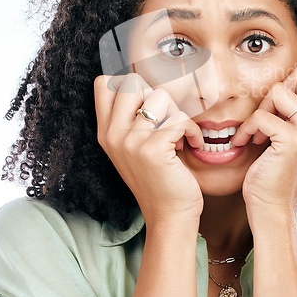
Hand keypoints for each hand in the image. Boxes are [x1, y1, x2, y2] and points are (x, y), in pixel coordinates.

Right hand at [94, 73, 204, 225]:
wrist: (169, 214)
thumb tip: (148, 87)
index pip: (103, 83)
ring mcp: (130, 141)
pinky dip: (192, 130)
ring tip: (178, 134)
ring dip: (177, 113)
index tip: (148, 106)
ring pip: (161, 96)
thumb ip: (131, 118)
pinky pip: (179, 118)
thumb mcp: (133, 147)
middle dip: (157, 97)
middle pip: (133, 82)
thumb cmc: (158, 177)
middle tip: (165, 121)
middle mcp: (112, 134)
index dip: (131, 86)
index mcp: (106, 132)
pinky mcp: (152, 149)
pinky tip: (191, 143)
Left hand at [231, 60, 296, 211]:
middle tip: (271, 109)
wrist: (274, 205)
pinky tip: (248, 141)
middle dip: (281, 85)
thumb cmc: (281, 167)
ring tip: (259, 128)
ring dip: (261, 107)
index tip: (292, 89)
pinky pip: (261, 115)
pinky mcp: (294, 141)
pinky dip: (247, 128)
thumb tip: (290, 76)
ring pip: (279, 89)